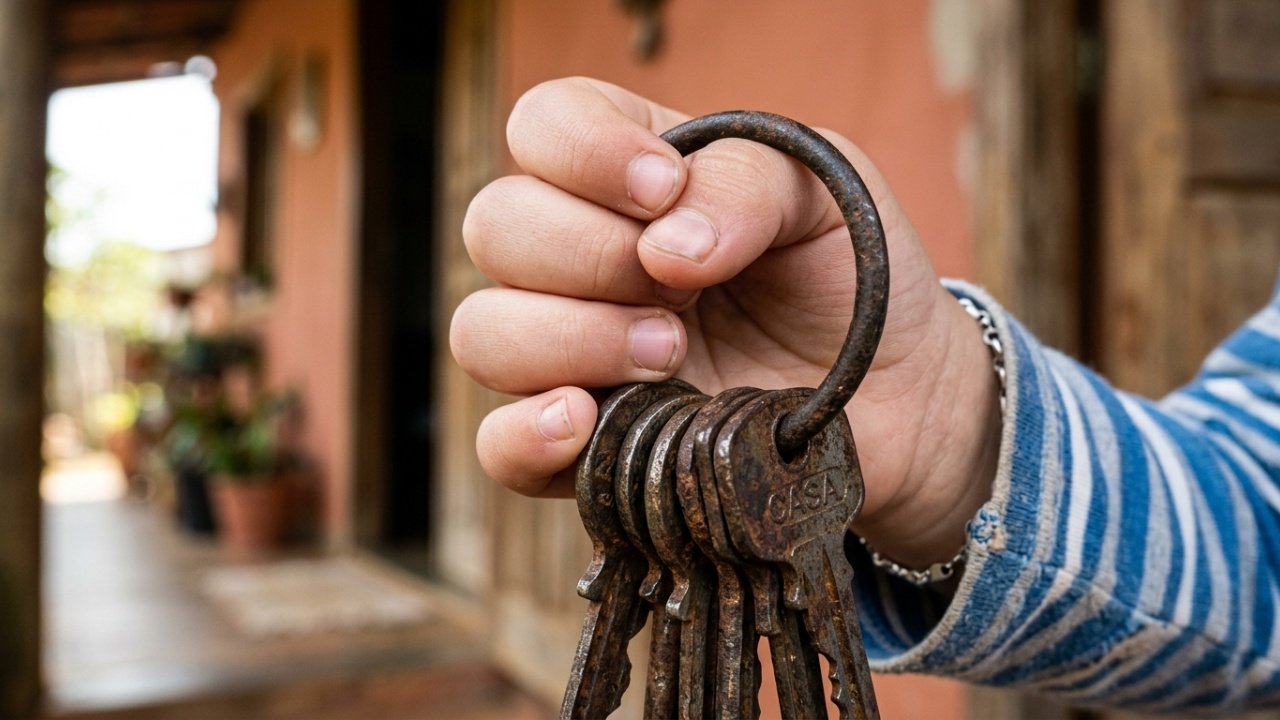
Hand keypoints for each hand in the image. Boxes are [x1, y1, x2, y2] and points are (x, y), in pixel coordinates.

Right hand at [450, 77, 999, 566]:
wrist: (904, 399)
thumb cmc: (856, 279)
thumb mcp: (826, 195)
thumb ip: (745, 183)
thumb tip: (664, 247)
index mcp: (632, 176)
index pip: (541, 125)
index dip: (581, 151)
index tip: (664, 189)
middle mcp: (586, 259)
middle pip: (496, 227)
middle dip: (587, 253)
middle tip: (683, 292)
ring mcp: (577, 355)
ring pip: (483, 331)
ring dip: (572, 338)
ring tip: (672, 355)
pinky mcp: (592, 447)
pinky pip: (499, 446)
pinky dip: (527, 434)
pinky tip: (586, 421)